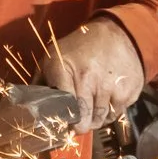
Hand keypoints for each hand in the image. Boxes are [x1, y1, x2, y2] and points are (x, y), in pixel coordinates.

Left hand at [41, 17, 146, 131]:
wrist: (118, 32)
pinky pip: (116, 114)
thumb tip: (29, 105)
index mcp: (64, 70)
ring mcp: (110, 87)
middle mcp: (88, 79)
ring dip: (96, 118)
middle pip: (83, 121)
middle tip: (78, 121)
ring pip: (101, 121)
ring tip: (93, 104)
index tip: (63, 124)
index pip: (62, 110)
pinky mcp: (128, 91)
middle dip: (79, 125)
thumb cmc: (80, 47)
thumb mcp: (54, 56)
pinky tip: (107, 97)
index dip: (63, 122)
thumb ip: (41, 81)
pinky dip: (111, 111)